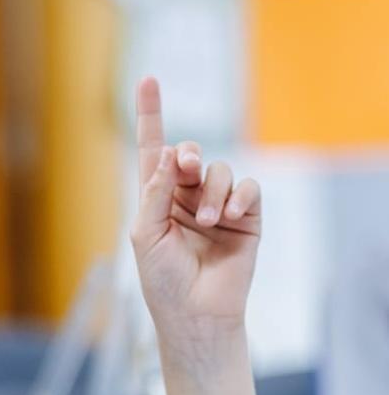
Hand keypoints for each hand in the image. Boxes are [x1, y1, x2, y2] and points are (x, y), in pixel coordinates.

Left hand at [130, 78, 260, 344]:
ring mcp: (217, 206)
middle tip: (184, 167)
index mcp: (156, 198)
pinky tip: (229, 215)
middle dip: (187, 154)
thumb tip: (167, 154)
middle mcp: (186, 197)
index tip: (148, 80)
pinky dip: (239, 196)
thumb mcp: (146, 234)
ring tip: (208, 219)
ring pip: (220, 170)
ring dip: (212, 190)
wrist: (196, 314)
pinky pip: (248, 189)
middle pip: (189, 154)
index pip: (153, 150)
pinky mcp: (246, 218)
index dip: (151, 115)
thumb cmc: (162, 280)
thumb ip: (154, 192)